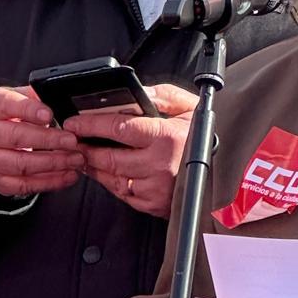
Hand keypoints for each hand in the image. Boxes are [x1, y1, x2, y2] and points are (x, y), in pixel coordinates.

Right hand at [0, 85, 84, 198]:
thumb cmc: (10, 116)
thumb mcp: (18, 98)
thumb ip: (36, 97)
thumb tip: (60, 98)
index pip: (8, 105)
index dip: (29, 110)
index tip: (50, 115)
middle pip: (17, 138)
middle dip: (49, 141)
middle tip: (73, 141)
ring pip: (22, 164)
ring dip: (54, 163)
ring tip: (76, 159)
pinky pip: (24, 185)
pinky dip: (50, 182)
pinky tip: (68, 175)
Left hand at [65, 83, 197, 217]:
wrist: (225, 175)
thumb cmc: (207, 140)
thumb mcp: (189, 107)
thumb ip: (161, 96)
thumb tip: (136, 93)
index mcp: (166, 137)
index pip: (118, 128)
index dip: (90, 125)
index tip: (74, 123)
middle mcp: (159, 165)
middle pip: (108, 157)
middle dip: (84, 148)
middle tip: (72, 140)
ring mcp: (155, 188)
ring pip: (110, 178)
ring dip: (93, 166)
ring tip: (85, 154)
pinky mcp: (153, 204)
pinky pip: (121, 193)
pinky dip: (109, 182)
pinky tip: (106, 171)